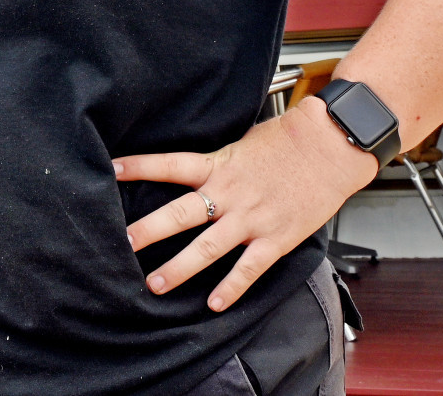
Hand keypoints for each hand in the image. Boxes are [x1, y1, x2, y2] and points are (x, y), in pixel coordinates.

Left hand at [115, 99, 377, 311]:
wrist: (332, 146)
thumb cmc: (289, 138)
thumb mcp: (242, 141)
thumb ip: (218, 160)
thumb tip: (194, 169)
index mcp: (219, 165)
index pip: (170, 165)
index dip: (138, 166)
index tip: (110, 169)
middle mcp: (230, 194)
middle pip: (180, 214)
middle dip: (148, 231)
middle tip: (121, 244)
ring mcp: (252, 219)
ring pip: (208, 248)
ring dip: (179, 268)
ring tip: (154, 284)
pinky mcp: (276, 238)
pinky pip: (248, 268)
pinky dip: (231, 288)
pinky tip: (213, 303)